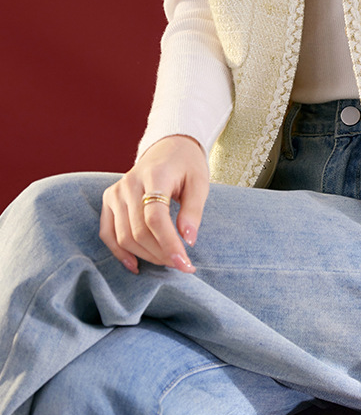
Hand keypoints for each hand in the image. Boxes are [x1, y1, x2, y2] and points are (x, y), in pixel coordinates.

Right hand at [100, 134, 209, 274]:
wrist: (169, 148)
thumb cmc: (187, 166)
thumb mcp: (200, 182)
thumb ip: (194, 211)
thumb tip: (188, 240)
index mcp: (154, 174)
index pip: (155, 217)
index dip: (169, 244)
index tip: (185, 264)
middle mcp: (129, 182)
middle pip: (139, 230)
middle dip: (161, 254)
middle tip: (181, 264)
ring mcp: (116, 191)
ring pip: (123, 236)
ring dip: (145, 256)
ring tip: (166, 261)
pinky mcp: (109, 200)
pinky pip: (107, 233)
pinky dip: (119, 252)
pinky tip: (136, 265)